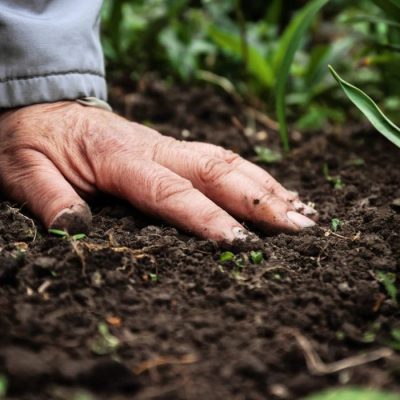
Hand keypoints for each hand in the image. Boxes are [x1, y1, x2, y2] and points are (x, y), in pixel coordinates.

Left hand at [0, 102, 316, 241]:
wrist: (42, 109)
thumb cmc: (32, 141)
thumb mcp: (22, 171)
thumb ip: (49, 199)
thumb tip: (76, 231)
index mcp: (118, 157)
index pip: (171, 191)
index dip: (207, 218)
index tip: (242, 244)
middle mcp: (153, 147)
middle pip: (216, 170)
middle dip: (260, 200)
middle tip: (300, 228)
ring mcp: (167, 146)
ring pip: (226, 160)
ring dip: (266, 186)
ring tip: (302, 211)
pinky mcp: (171, 149)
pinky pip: (220, 158)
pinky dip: (252, 176)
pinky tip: (273, 192)